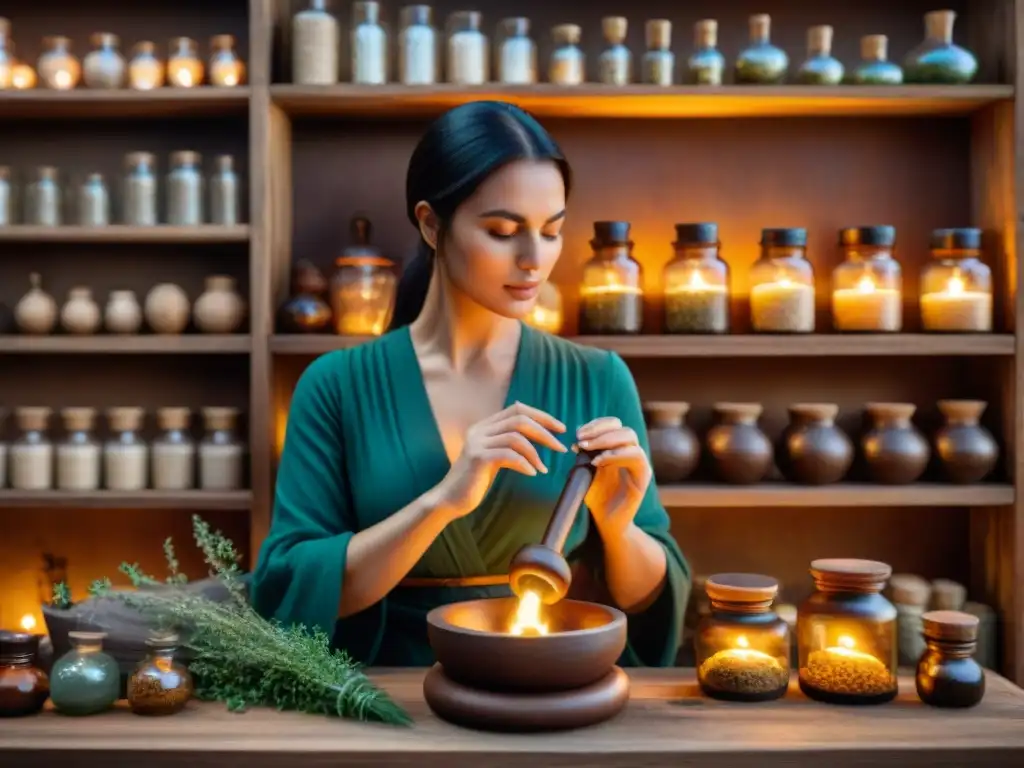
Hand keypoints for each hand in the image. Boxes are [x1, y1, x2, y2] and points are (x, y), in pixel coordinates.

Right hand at [435, 402, 567, 518]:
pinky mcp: (477, 458)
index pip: (517, 409)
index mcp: (484, 426)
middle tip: (560, 447)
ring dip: (536, 452)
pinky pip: (509, 455)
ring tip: (544, 468)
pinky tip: (532, 473)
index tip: (560, 428)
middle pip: (520, 419)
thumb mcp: (494, 457)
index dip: (541, 415)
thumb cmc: (475, 481)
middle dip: (544, 432)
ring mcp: (477, 443)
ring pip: (516, 436)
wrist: (450, 500)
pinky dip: (525, 463)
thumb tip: (535, 434)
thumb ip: (507, 443)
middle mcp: (480, 430)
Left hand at [578, 417, 651, 536]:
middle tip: (580, 440)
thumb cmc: (597, 497)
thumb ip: (586, 455)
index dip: (597, 425)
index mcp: (620, 449)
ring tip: (586, 449)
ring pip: (630, 438)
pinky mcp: (643, 476)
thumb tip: (578, 438)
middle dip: (599, 431)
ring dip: (606, 440)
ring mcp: (640, 464)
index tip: (578, 433)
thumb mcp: (587, 471)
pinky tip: (597, 461)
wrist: (608, 522)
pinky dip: (615, 455)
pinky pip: (636, 456)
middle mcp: (632, 453)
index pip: (614, 425)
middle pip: (623, 428)